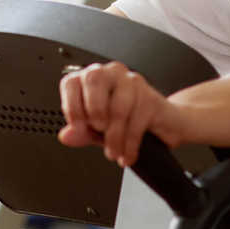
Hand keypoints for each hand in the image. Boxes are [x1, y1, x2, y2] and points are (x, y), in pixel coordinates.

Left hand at [58, 62, 186, 167]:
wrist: (163, 124)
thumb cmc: (126, 122)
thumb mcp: (98, 130)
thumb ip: (81, 131)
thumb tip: (66, 136)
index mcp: (91, 79)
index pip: (72, 82)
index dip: (71, 106)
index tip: (77, 127)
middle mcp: (111, 74)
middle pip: (94, 79)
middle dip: (94, 110)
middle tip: (99, 131)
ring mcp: (132, 82)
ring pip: (118, 106)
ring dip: (115, 137)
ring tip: (114, 152)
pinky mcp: (151, 97)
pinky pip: (137, 121)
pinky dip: (130, 144)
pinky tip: (127, 154)